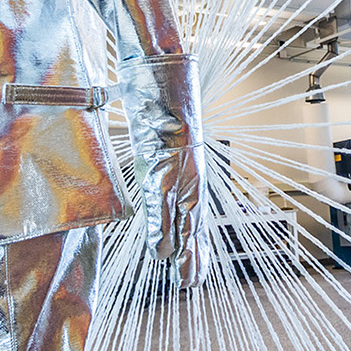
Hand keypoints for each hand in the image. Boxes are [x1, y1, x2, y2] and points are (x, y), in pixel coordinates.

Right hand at [119, 54, 209, 287]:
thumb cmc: (159, 94)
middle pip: (194, 221)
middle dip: (194, 253)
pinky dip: (160, 227)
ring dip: (182, 251)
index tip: (197, 263)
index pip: (194, 211)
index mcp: (187, 166)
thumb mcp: (159, 132)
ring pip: (182, 218)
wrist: (161, 67)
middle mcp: (188, 170)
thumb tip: (153, 163)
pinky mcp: (163, 160)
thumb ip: (159, 154)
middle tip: (194, 283)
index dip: (195, 238)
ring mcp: (178, 167)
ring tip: (184, 279)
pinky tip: (161, 251)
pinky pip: (161, 200)